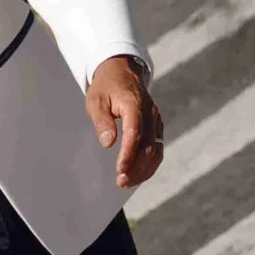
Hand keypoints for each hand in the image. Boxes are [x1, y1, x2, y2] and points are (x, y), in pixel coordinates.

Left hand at [85, 53, 164, 191]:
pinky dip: (150, 164)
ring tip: (128, 182)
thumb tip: (108, 143)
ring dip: (144, 170)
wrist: (122, 71)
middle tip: (121, 182)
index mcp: (135, 104)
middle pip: (148, 146)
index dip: (128, 155)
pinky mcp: (157, 126)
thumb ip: (102, 121)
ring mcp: (156, 120)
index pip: (135, 134)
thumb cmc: (106, 87)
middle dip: (136, 167)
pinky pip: (158, 148)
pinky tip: (139, 175)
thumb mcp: (96, 100)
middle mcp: (150, 113)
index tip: (119, 170)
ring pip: (157, 150)